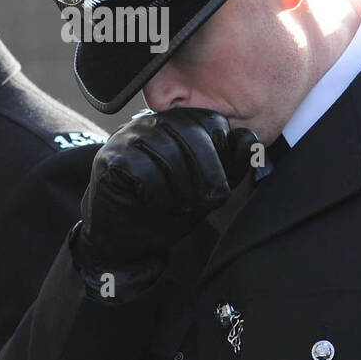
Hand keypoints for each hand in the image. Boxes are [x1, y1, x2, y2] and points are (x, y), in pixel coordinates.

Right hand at [75, 108, 257, 266]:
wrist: (129, 237)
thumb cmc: (173, 206)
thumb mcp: (213, 185)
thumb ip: (233, 163)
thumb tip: (249, 138)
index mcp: (184, 123)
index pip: (214, 123)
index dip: (224, 157)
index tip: (220, 187)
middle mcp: (156, 122)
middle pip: (193, 134)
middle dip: (208, 173)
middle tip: (208, 201)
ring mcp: (130, 137)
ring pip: (169, 152)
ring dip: (182, 188)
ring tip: (180, 205)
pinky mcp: (111, 158)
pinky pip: (143, 170)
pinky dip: (157, 194)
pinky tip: (154, 203)